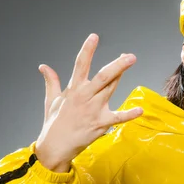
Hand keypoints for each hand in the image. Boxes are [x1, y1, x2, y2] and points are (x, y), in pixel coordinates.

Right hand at [34, 33, 142, 171]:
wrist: (55, 147)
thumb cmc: (54, 123)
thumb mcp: (51, 100)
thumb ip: (52, 82)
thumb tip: (44, 67)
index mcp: (73, 90)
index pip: (80, 65)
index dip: (87, 50)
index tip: (94, 36)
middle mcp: (84, 97)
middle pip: (102, 76)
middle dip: (116, 64)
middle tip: (129, 55)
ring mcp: (93, 110)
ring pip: (110, 88)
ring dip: (121, 76)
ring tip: (130, 61)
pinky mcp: (100, 124)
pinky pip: (118, 118)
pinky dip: (129, 114)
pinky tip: (140, 110)